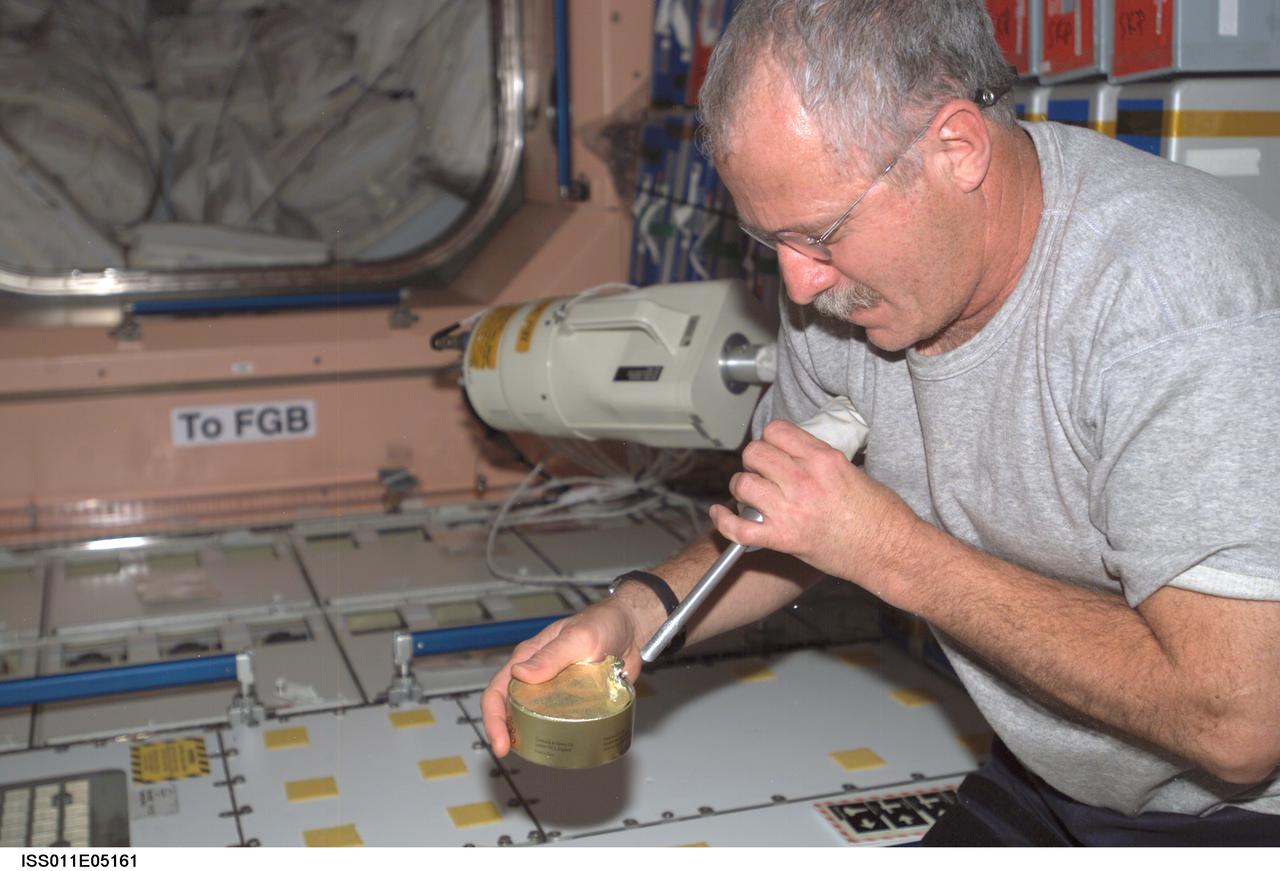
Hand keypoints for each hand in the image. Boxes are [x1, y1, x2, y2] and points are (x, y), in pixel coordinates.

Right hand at [480, 598, 645, 756]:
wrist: (632, 629)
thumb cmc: (603, 623)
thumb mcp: (578, 638)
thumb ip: (552, 655)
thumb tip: (519, 673)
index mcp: (529, 658)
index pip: (498, 689)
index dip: (493, 718)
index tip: (501, 742)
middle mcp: (537, 675)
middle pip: (510, 707)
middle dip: (505, 732)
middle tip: (511, 751)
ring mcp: (555, 688)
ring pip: (532, 716)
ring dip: (528, 735)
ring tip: (533, 753)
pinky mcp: (574, 699)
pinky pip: (559, 719)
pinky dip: (554, 733)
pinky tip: (560, 747)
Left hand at [708, 419, 928, 605]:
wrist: (890, 551)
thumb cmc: (881, 516)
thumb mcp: (853, 472)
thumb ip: (821, 461)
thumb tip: (799, 457)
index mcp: (822, 459)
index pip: (776, 431)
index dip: (770, 439)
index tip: (772, 449)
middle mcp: (803, 480)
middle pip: (754, 453)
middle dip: (754, 461)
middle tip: (762, 473)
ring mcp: (791, 510)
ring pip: (742, 484)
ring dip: (742, 487)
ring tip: (750, 494)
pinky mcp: (784, 539)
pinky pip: (738, 529)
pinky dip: (724, 522)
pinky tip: (721, 514)